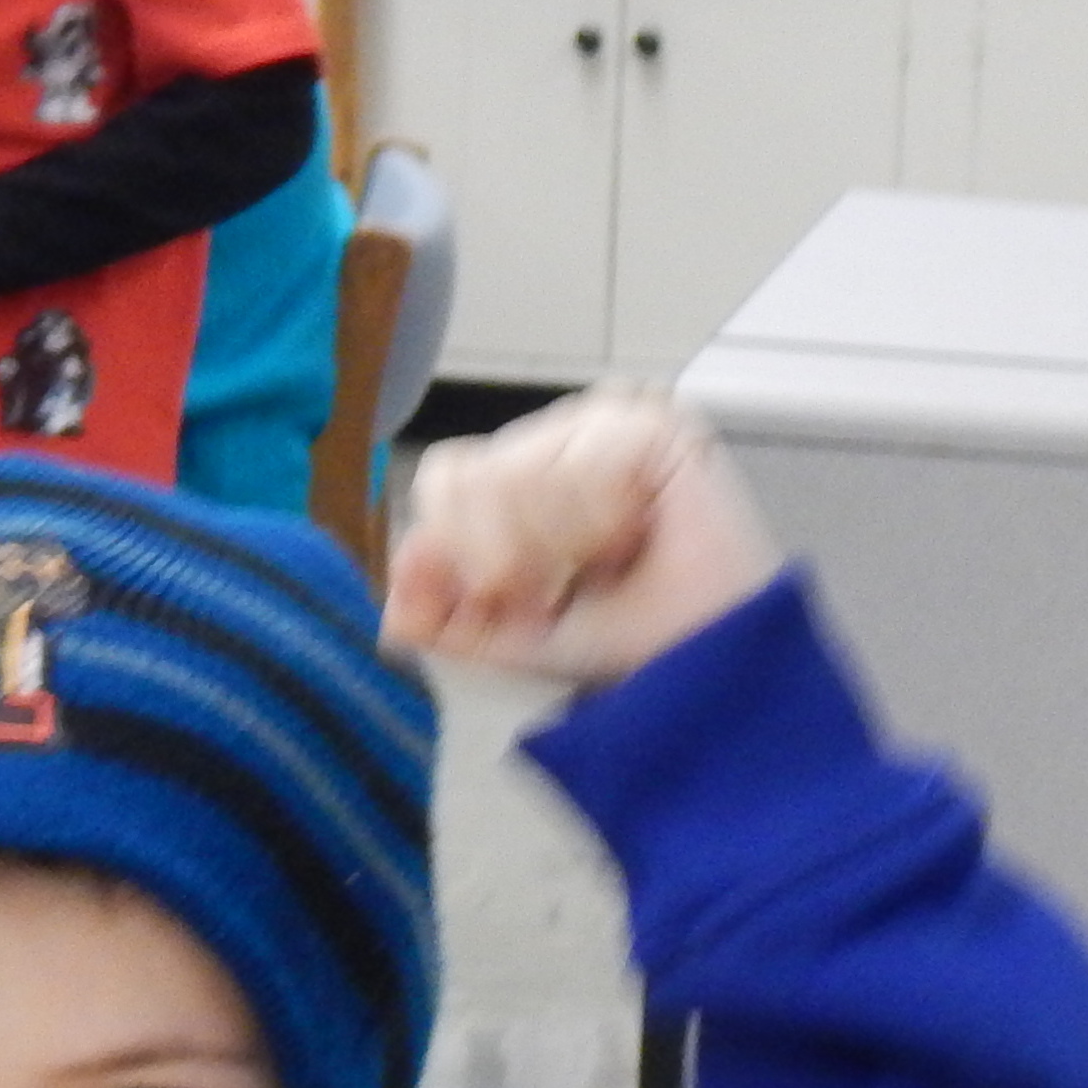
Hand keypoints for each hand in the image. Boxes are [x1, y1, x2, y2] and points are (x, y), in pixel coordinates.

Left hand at [383, 386, 778, 686]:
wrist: (695, 663)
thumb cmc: (616, 642)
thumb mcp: (503, 638)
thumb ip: (437, 615)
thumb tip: (392, 588)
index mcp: (512, 480)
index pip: (444, 478)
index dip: (458, 548)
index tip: (505, 600)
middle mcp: (553, 442)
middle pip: (473, 477)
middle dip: (506, 558)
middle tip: (559, 588)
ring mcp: (601, 425)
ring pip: (522, 475)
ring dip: (561, 547)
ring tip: (608, 563)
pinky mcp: (651, 424)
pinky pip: (581, 468)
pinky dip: (599, 525)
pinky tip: (636, 536)